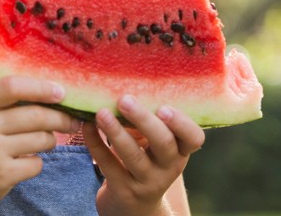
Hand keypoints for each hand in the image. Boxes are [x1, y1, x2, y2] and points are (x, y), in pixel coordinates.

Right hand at [0, 75, 77, 215]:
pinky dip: (36, 162)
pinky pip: (36, 163)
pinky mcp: (0, 176)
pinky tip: (25, 162)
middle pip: (34, 115)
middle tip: (71, 120)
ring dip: (49, 140)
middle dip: (59, 117)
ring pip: (40, 139)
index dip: (40, 87)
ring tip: (45, 141)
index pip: (11, 87)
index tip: (61, 92)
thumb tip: (43, 95)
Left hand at [83, 95, 204, 215]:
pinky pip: (108, 165)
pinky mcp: (123, 190)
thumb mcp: (154, 144)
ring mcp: (146, 182)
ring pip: (133, 157)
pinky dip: (96, 143)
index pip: (194, 138)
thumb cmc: (145, 160)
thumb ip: (149, 119)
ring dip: (116, 132)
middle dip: (144, 121)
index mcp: (180, 151)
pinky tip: (86, 126)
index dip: (182, 123)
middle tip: (124, 100)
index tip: (164, 107)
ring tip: (101, 112)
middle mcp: (168, 168)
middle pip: (163, 144)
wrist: (134, 206)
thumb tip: (126, 78)